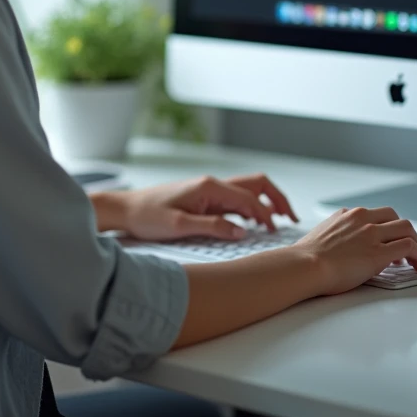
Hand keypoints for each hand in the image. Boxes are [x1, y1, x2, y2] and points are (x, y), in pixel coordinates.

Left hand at [119, 173, 297, 241]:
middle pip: (255, 185)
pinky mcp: (203, 198)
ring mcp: (208, 190)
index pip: (249, 199)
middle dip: (276, 199)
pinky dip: (250, 207)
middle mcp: (212, 184)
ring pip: (247, 190)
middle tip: (291, 218)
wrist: (125, 209)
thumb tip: (243, 231)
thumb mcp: (179, 225)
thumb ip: (213, 227)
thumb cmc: (147, 215)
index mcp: (209, 187)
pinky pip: (235, 199)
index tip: (278, 231)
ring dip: (265, 202)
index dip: (267, 215)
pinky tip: (253, 222)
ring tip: (279, 221)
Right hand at [292, 206, 416, 294]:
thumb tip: (343, 248)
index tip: (392, 241)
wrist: (304, 265)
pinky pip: (409, 246)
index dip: (388, 229)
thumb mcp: (323, 236)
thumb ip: (338, 235)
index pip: (376, 215)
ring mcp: (371, 233)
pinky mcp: (378, 252)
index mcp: (347, 215)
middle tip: (413, 249)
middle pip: (395, 217)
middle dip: (407, 233)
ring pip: (406, 228)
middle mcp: (361, 219)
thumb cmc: (307, 258)